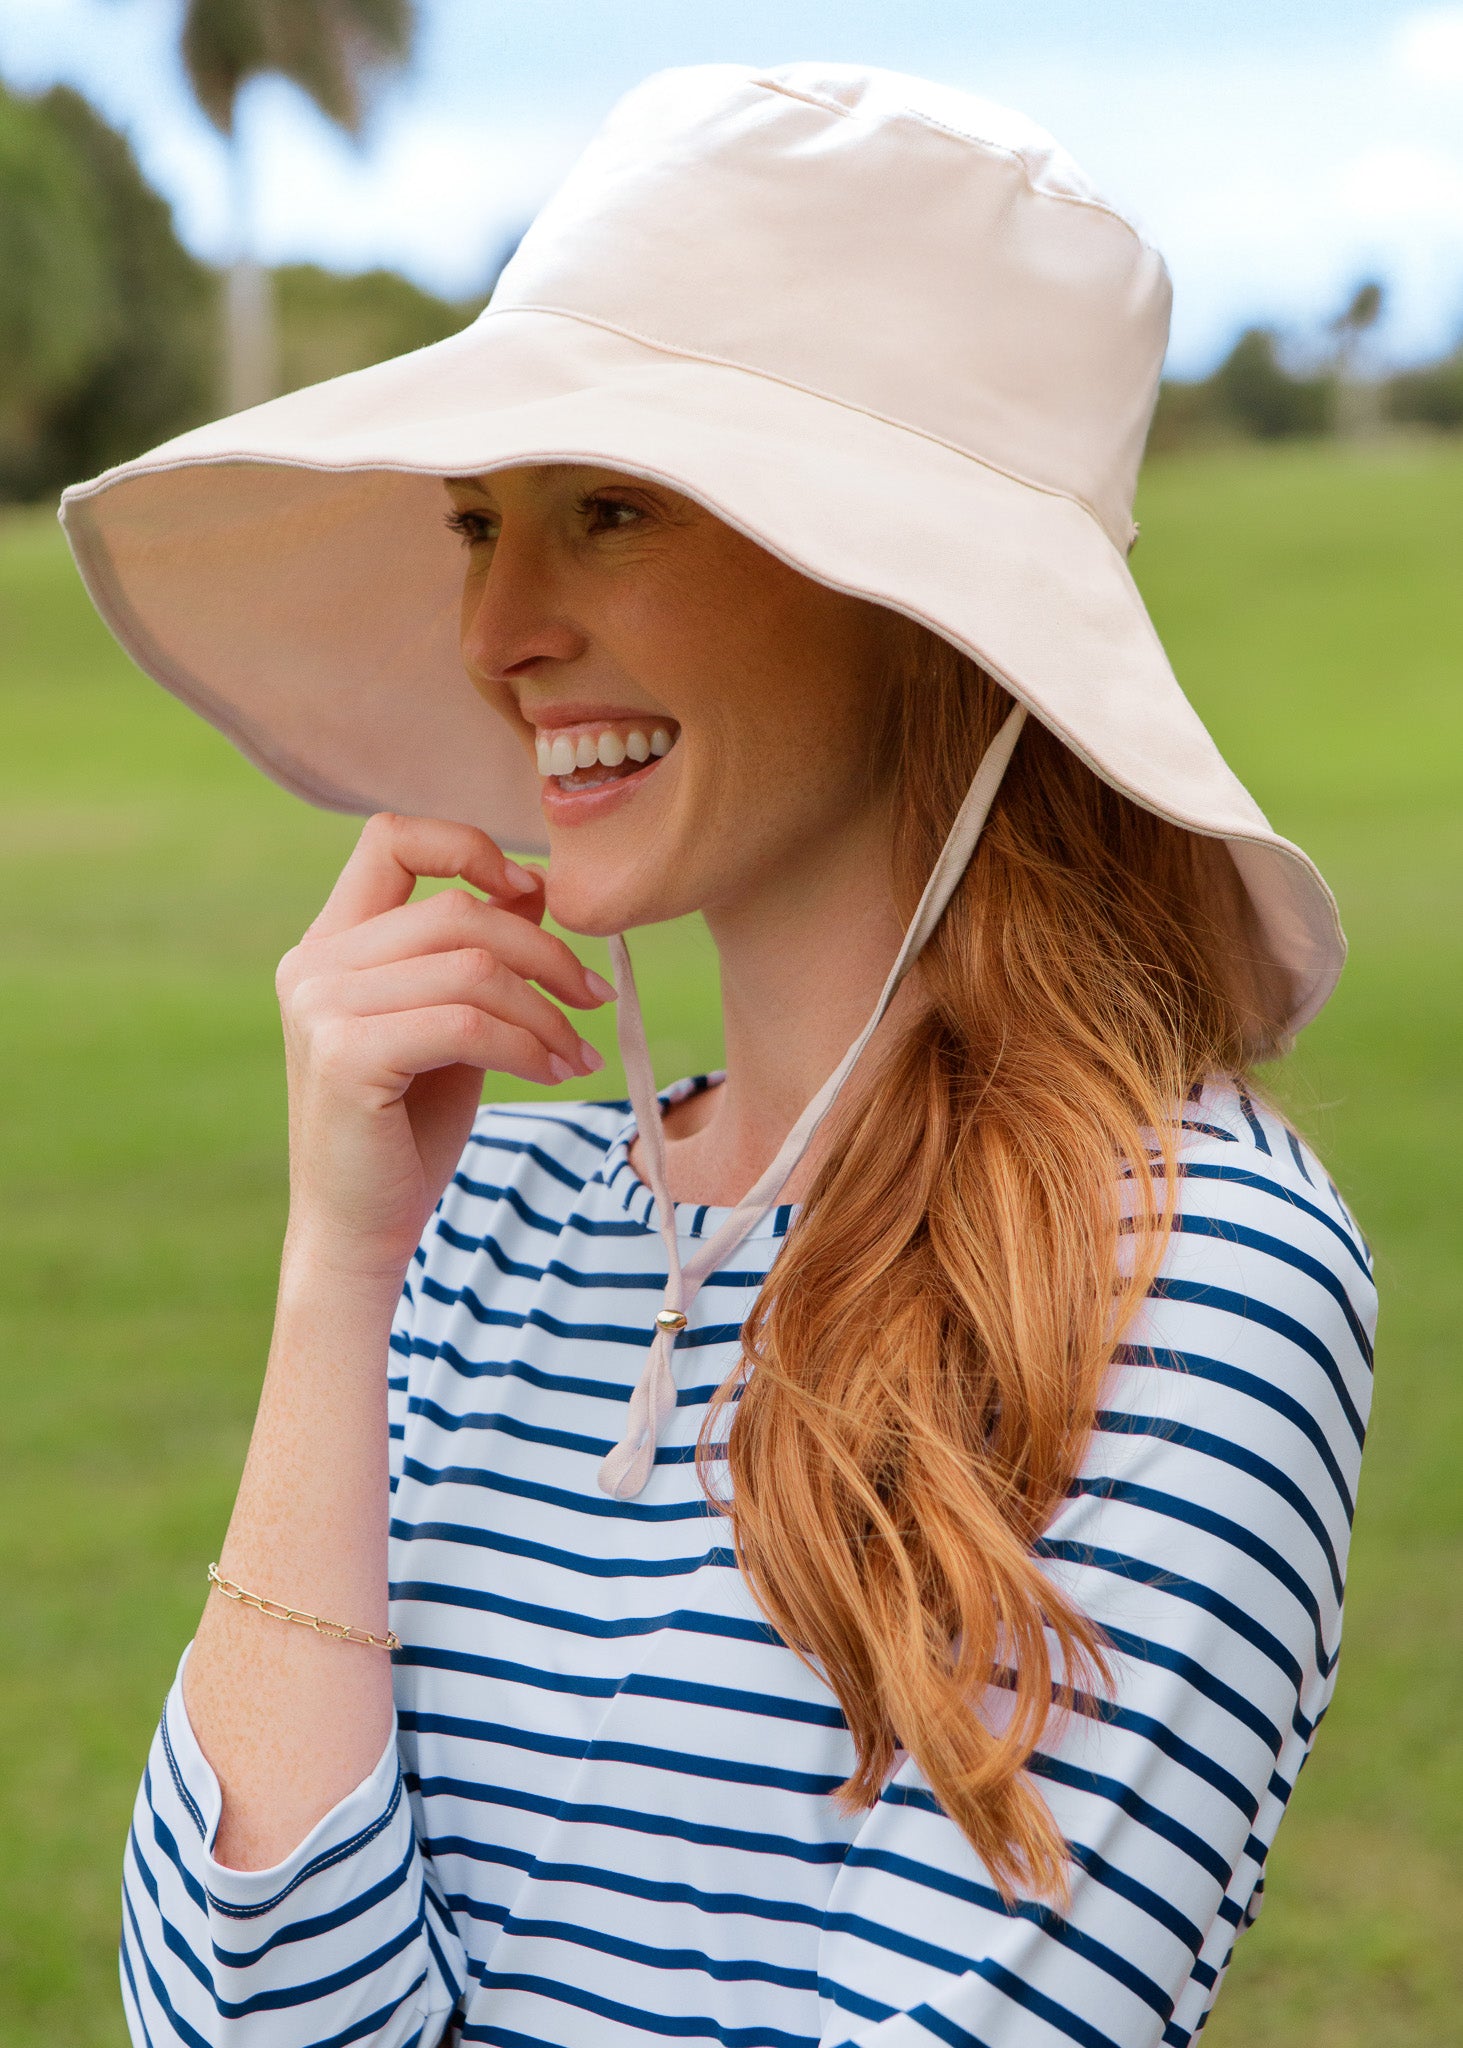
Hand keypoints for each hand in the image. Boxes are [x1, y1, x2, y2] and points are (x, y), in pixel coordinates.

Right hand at [275, 813, 612, 1280]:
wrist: (361, 1228)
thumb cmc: (408, 1127)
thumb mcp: (450, 1024)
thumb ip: (474, 956)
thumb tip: (535, 886)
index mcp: (330, 943)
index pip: (390, 839)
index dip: (468, 845)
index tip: (532, 889)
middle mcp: (314, 964)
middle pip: (456, 912)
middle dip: (544, 952)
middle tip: (594, 996)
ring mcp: (321, 1008)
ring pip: (472, 968)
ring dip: (545, 1010)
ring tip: (575, 1051)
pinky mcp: (345, 1055)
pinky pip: (467, 1024)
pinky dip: (527, 1046)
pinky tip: (552, 1073)